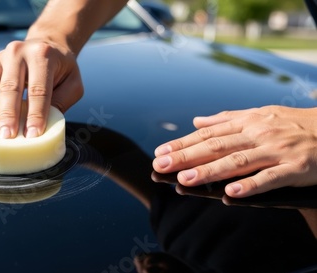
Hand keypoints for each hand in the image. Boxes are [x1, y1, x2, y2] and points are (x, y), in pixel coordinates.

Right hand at [0, 39, 82, 137]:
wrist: (46, 46)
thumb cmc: (61, 70)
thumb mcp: (73, 83)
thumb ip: (63, 101)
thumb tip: (45, 123)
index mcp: (42, 55)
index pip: (38, 89)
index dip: (35, 114)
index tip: (32, 135)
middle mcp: (17, 52)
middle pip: (10, 86)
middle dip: (8, 114)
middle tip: (7, 137)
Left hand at [152, 106, 316, 197]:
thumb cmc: (293, 124)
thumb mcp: (260, 114)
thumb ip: (227, 118)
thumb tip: (197, 120)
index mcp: (247, 122)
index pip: (208, 134)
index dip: (183, 143)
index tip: (160, 152)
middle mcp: (258, 134)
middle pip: (217, 146)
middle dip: (186, 156)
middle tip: (161, 165)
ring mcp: (277, 151)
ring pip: (237, 162)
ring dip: (210, 171)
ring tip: (186, 180)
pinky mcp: (296, 168)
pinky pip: (270, 178)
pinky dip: (250, 186)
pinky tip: (230, 194)